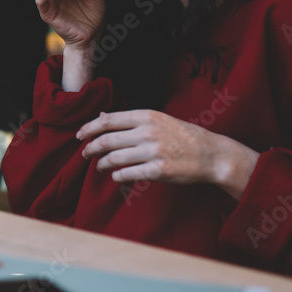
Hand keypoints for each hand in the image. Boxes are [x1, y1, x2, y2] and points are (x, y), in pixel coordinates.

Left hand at [77, 110, 257, 197]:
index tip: (80, 136)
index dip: (89, 128)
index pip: (108, 120)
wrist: (211, 154)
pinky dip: (118, 175)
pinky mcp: (159, 170)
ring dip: (102, 163)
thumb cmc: (182, 136)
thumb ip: (129, 119)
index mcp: (147, 116)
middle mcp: (148, 131)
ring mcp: (154, 151)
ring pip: (115, 158)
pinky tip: (116, 176)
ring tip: (99, 166)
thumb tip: (101, 116)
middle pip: (107, 139)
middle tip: (85, 154)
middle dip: (91, 148)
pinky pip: (129, 173)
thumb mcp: (158, 120)